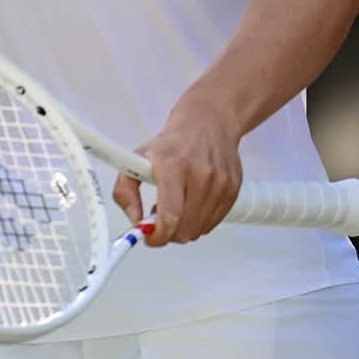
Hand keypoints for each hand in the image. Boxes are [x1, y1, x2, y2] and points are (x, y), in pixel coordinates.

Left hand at [112, 93, 242, 247]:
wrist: (208, 122)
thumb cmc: (172, 142)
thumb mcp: (136, 158)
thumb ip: (125, 190)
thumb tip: (134, 219)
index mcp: (172, 166)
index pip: (170, 215)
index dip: (158, 235)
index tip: (150, 237)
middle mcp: (200, 174)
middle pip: (185, 228)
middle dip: (168, 234)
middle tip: (160, 223)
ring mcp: (220, 182)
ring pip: (199, 229)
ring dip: (184, 227)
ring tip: (176, 207)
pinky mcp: (233, 188)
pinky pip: (214, 223)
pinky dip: (199, 221)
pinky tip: (191, 204)